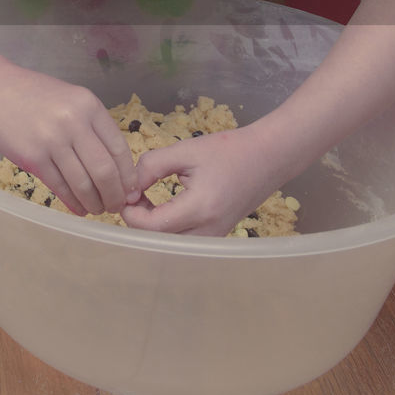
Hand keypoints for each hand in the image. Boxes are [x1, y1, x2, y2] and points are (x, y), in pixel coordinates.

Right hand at [0, 65, 139, 216]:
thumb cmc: (37, 95)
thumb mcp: (73, 101)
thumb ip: (93, 128)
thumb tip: (116, 168)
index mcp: (89, 106)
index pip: (119, 148)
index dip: (128, 176)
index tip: (131, 191)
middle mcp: (73, 122)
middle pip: (104, 170)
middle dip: (114, 195)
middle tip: (116, 206)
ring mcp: (52, 140)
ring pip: (82, 183)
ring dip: (94, 203)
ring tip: (97, 209)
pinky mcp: (32, 157)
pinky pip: (59, 187)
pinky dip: (72, 202)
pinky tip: (78, 208)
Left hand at [120, 127, 279, 236]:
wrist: (268, 157)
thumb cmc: (229, 150)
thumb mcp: (186, 150)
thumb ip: (152, 166)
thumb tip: (129, 187)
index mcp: (200, 208)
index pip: (152, 227)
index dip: (131, 213)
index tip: (127, 193)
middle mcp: (208, 231)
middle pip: (158, 241)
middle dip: (139, 220)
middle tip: (134, 195)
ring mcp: (214, 238)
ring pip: (169, 245)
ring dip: (152, 226)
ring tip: (147, 200)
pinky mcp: (216, 237)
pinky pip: (182, 241)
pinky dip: (167, 229)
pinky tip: (163, 207)